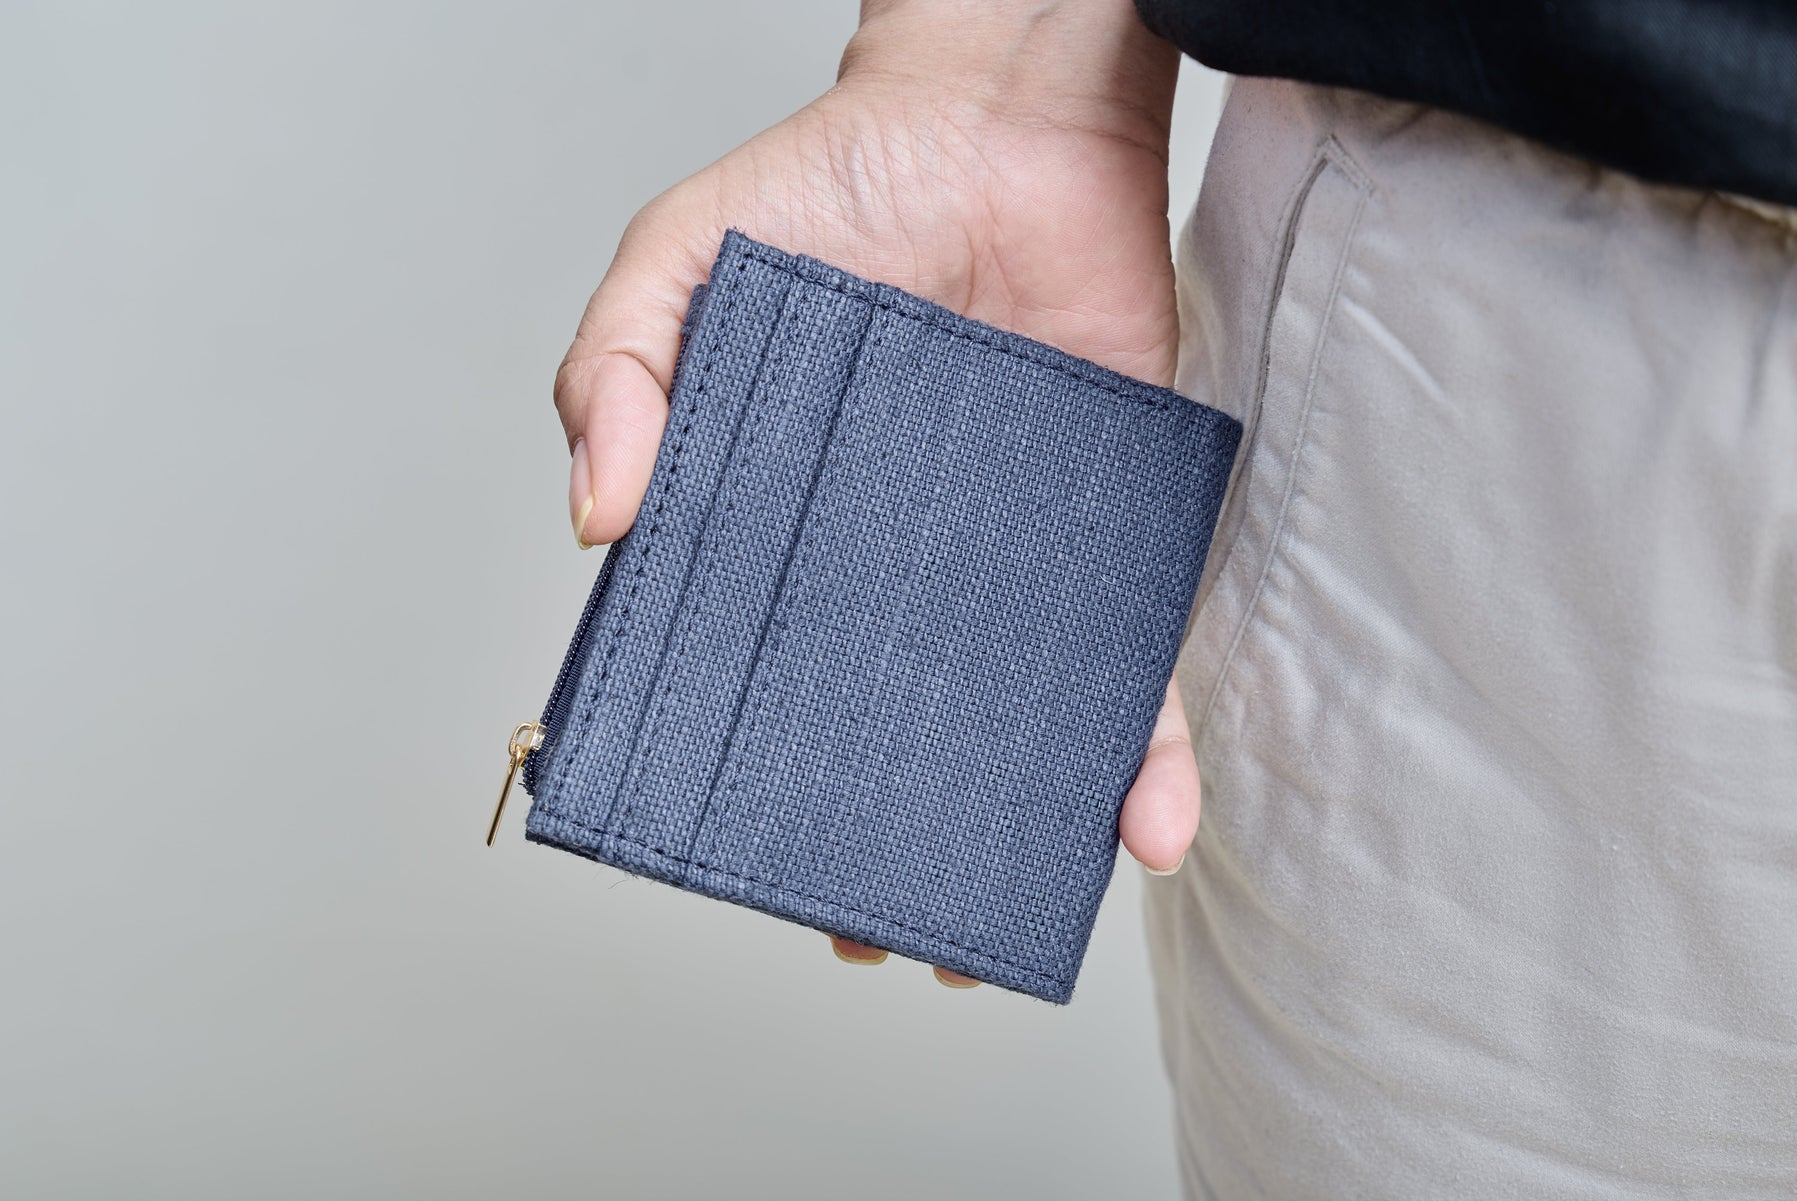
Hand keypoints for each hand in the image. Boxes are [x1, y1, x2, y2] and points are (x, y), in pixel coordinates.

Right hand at [554, 0, 1197, 987]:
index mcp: (781, 523)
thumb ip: (613, 373)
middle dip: (875, 833)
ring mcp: (1004, 560)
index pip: (756, 670)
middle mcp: (894, 563)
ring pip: (1009, 725)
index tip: (739, 849)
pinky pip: (1135, 662)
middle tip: (866, 926)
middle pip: (886, 725)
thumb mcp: (678, 263)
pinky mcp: (1108, 536)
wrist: (1004, 118)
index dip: (744, 767)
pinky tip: (1141, 830)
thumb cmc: (836, 183)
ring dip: (1002, 831)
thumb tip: (597, 517)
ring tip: (983, 925)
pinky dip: (1143, 752)